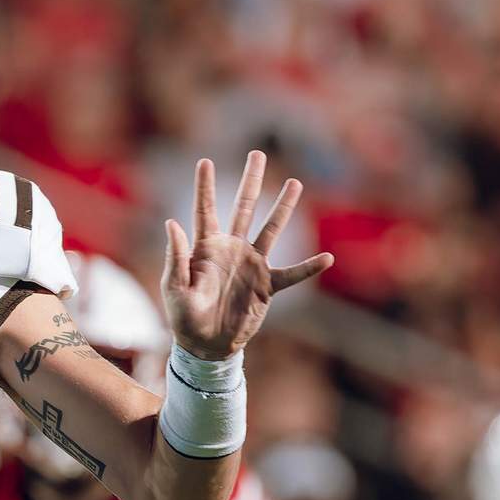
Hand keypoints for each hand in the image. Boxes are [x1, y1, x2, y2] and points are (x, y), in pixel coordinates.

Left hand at [162, 152, 330, 358]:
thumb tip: (172, 223)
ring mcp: (251, 265)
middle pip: (242, 208)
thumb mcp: (174, 288)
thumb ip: (176, 256)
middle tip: (256, 154)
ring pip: (271, 230)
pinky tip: (327, 258)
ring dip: (283, 208)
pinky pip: (292, 274)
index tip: (204, 161)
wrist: (206, 345)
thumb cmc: (184, 317)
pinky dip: (309, 267)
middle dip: (250, 181)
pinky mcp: (266, 285)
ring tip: (295, 183)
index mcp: (206, 248)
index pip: (205, 210)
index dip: (204, 186)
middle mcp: (231, 249)